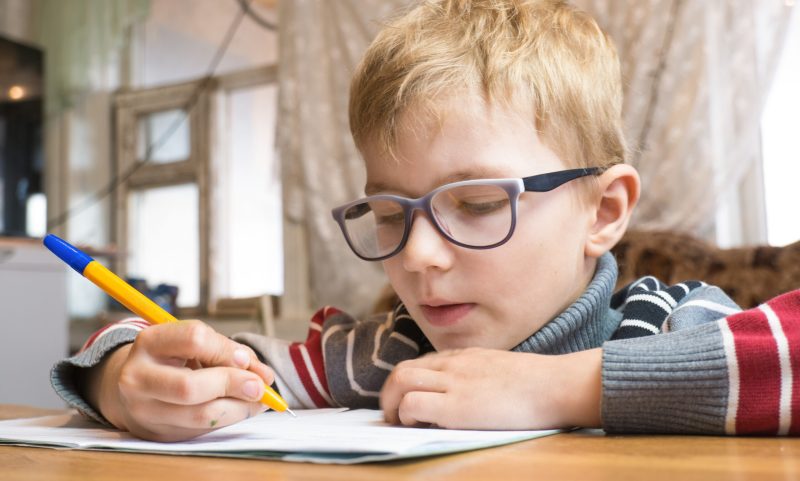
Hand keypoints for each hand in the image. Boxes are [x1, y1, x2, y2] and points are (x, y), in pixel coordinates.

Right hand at [82, 320, 274, 440]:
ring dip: (238, 409)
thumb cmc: (173, 359)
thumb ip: (227, 352)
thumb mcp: (193, 345)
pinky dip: (228, 420)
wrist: (133, 387)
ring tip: (256, 401)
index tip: (245, 360)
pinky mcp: (156, 433)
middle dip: (233, 385)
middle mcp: (138, 377)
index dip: (227, 350)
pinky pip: (201, 431)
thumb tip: (264, 376)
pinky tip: (239, 409)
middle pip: (191, 386)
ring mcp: (143, 410)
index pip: (195, 339)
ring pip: (199, 415)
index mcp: (149, 342)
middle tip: (260, 388)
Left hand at [379, 347, 601, 429]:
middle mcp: (454, 366)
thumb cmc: (539, 384)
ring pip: (401, 381)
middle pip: (403, 370)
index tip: (406, 400)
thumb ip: (480, 377)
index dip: (408, 383)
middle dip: (389, 393)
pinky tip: (417, 425)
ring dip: (391, 404)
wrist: (555, 384)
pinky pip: (413, 404)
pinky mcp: (457, 406)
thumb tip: (470, 397)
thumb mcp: (501, 370)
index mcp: (465, 358)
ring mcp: (454, 383)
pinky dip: (407, 415)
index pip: (423, 364)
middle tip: (392, 415)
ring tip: (397, 423)